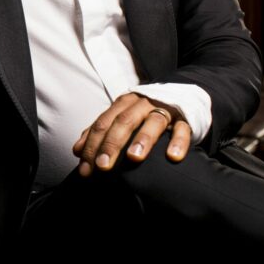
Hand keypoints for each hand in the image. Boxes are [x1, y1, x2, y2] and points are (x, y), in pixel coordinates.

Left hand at [72, 93, 190, 176]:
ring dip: (142, 139)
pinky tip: (172, 157)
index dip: (92, 144)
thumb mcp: (122, 118)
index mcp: (123, 104)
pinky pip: (183, 129)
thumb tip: (78, 151)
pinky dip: (178, 141)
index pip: (103, 123)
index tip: (85, 168)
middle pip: (124, 122)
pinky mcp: (185, 119)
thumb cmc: (144, 114)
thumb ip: (101, 132)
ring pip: (153, 122)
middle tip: (103, 166)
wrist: (179, 95)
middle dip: (111, 144)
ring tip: (134, 158)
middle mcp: (141, 104)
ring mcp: (164, 110)